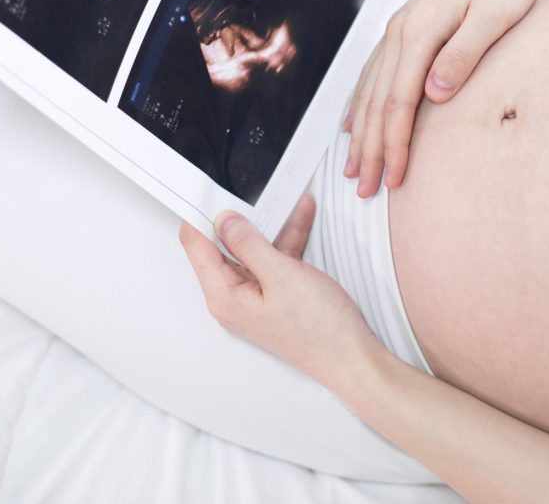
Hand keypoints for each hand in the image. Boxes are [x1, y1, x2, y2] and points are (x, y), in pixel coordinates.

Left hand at [179, 193, 378, 388]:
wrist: (351, 357)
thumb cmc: (319, 329)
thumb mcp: (281, 275)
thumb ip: (248, 244)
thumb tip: (224, 221)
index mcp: (224, 297)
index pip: (197, 247)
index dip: (199, 216)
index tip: (207, 190)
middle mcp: (234, 299)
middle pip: (225, 247)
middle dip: (241, 218)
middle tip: (250, 191)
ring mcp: (256, 297)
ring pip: (255, 250)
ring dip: (272, 226)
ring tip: (289, 202)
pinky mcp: (277, 295)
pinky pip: (274, 259)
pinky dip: (288, 240)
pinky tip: (302, 220)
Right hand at [343, 0, 539, 195]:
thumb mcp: (495, 16)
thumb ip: (464, 53)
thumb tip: (434, 93)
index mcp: (419, 32)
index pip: (399, 101)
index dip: (394, 143)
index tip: (395, 179)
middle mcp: (400, 32)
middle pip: (376, 102)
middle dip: (370, 149)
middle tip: (366, 189)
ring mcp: (398, 30)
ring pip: (369, 91)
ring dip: (360, 133)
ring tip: (354, 169)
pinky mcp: (405, 29)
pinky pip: (373, 74)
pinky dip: (360, 104)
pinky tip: (353, 124)